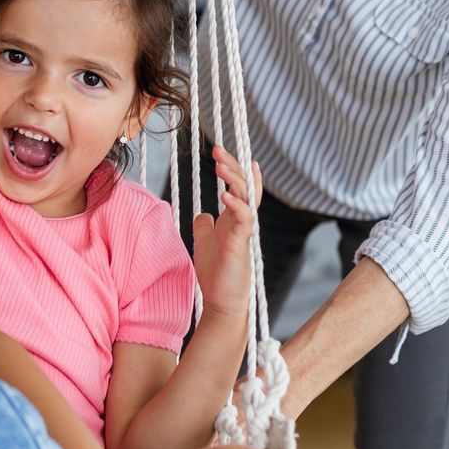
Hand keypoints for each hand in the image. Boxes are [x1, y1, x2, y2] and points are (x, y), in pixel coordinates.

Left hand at [193, 145, 261, 322]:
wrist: (221, 300)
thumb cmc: (215, 273)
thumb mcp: (204, 242)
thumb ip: (204, 225)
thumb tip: (202, 213)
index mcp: (234, 218)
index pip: (239, 188)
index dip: (235, 169)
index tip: (223, 152)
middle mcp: (242, 221)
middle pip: (244, 186)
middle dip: (232, 166)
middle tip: (217, 149)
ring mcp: (244, 231)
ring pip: (246, 197)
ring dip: (233, 180)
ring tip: (219, 166)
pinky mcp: (242, 243)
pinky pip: (244, 218)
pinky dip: (235, 204)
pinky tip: (224, 195)